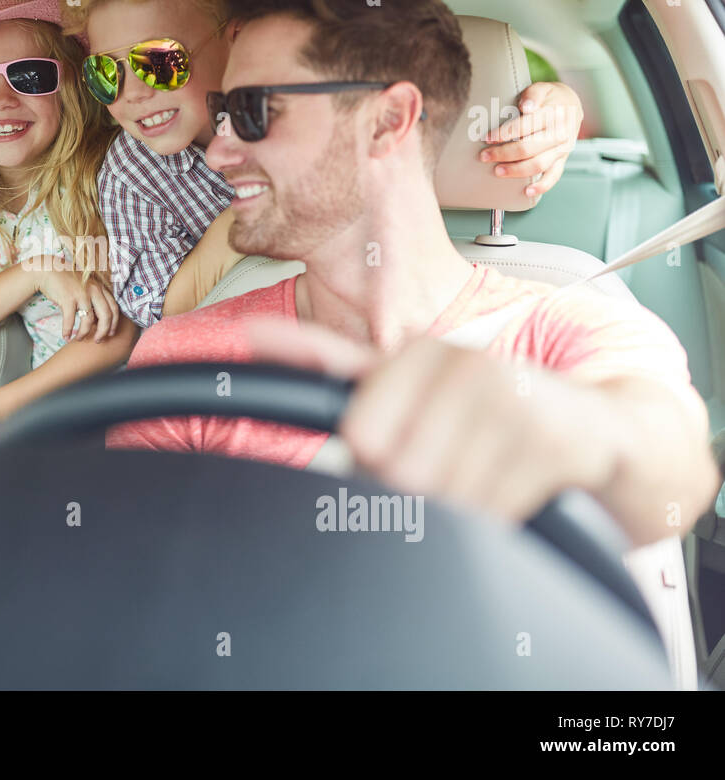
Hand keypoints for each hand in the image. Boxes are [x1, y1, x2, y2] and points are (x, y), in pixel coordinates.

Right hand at [31, 257, 120, 342]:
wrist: (49, 270)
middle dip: (103, 332)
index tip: (110, 334)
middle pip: (106, 316)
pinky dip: (68, 330)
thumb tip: (98, 320)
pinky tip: (65, 336)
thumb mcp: (86, 286)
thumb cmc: (68, 281)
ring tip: (79, 338)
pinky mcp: (68, 298)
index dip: (114, 323)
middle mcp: (94, 290)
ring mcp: (81, 294)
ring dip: (84, 333)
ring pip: (88, 320)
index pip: (114, 308)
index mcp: (100, 288)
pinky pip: (70, 319)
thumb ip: (95, 298)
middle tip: (98, 340)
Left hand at [243, 317, 616, 522]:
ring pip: (434, 493)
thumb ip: (332, 364)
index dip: (355, 430)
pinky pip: (485, 511)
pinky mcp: (545, 438)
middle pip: (385, 466)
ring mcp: (501, 397)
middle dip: (406, 488)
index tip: (304, 390)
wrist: (599, 426)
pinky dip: (493, 519)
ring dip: (452, 506)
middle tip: (443, 468)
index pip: (355, 403)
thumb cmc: (489, 410)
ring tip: (478, 476)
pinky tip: (509, 489)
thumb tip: (254, 333)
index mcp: (412, 357)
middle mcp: (453, 365)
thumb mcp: (409, 381)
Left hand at [481, 81, 582, 202]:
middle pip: (528, 148)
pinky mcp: (562, 160)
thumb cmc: (550, 98)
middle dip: (503, 154)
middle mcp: (560, 134)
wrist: (571, 106)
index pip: (525, 126)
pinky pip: (554, 176)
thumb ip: (533, 94)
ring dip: (516, 170)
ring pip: (538, 164)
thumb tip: (526, 106)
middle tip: (485, 156)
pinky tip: (526, 192)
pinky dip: (541, 186)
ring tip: (497, 171)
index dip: (504, 133)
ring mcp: (562, 149)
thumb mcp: (543, 88)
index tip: (487, 138)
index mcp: (553, 115)